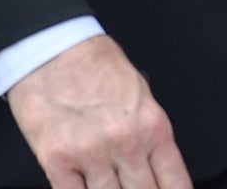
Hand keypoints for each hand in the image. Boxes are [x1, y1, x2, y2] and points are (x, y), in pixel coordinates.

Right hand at [6, 34, 189, 188]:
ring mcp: (91, 155)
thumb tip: (156, 168)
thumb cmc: (96, 67)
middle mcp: (126, 143)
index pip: (174, 181)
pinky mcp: (57, 162)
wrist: (53, 50)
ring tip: (113, 187)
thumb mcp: (140, 94)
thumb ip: (148, 134)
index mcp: (152, 126)